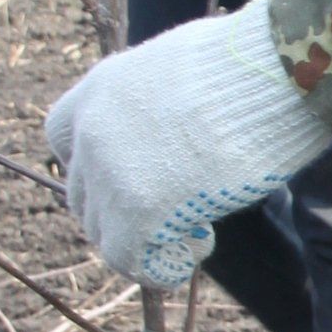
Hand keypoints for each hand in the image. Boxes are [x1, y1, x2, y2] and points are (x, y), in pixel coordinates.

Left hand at [46, 0, 331, 282]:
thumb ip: (158, 99)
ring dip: (147, 240)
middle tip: (179, 209)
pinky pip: (133, 261)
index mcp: (100, 88)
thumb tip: (177, 124)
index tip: (132, 174)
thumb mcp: (181, 67)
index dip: (94, 165)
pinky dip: (163, 267)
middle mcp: (92, 131)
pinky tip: (197, 247)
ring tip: (198, 230)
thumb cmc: (247, 64)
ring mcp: (109, 174)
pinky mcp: (137, 212)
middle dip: (125, 210)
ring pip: (105, 234)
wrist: (269, 74)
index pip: (62, 138)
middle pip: (84, 195)